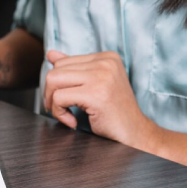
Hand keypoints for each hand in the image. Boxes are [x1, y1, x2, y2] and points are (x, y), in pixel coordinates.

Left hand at [43, 50, 158, 147]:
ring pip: (53, 81)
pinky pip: (59, 98)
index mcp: (106, 57)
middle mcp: (105, 62)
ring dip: (53, 103)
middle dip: (50, 93)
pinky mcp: (95, 94)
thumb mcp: (94, 84)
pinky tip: (72, 121)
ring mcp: (101, 77)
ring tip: (66, 114)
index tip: (65, 100)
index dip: (57, 84)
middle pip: (55, 71)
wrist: (135, 133)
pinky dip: (59, 113)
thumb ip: (74, 68)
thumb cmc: (114, 112)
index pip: (62, 62)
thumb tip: (51, 54)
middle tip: (61, 109)